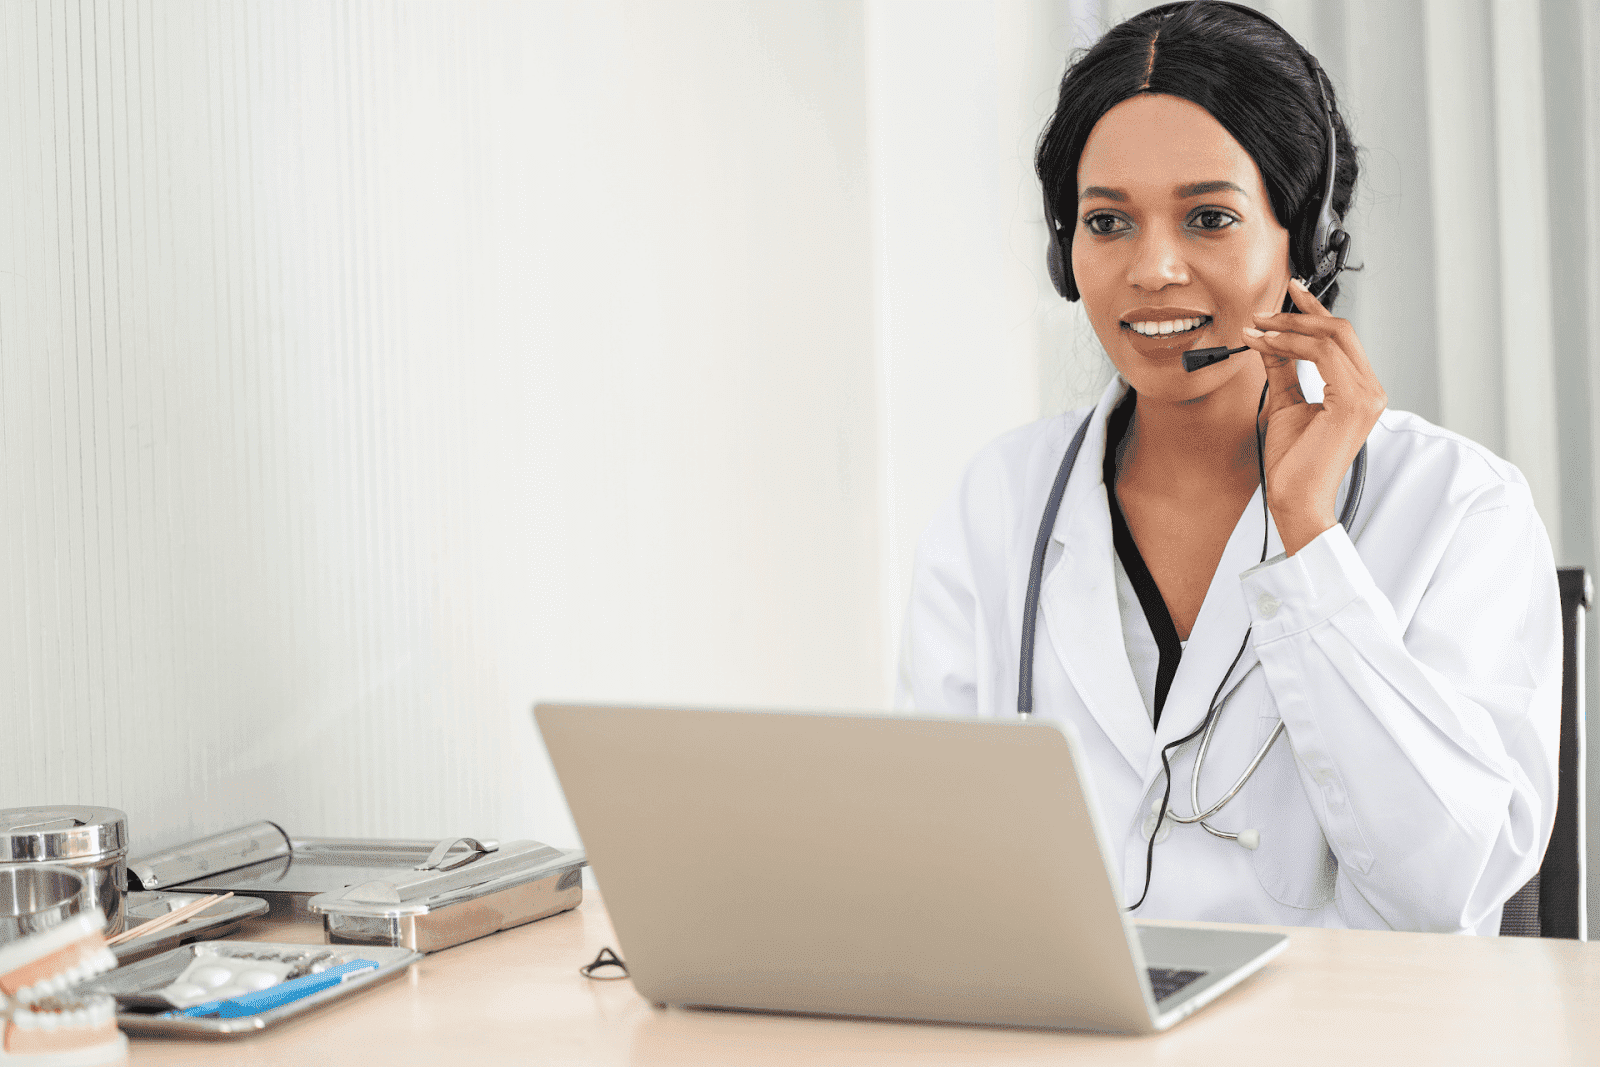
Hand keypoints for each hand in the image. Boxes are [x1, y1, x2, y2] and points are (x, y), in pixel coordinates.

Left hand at [1242, 278, 1385, 554]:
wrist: (1295, 499)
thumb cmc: (1293, 464)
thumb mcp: (1285, 404)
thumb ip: (1283, 370)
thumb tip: (1268, 340)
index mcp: (1360, 391)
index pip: (1341, 338)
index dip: (1314, 311)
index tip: (1289, 293)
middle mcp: (1371, 390)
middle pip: (1340, 330)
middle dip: (1298, 315)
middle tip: (1262, 311)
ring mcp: (1367, 396)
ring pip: (1331, 337)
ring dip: (1288, 328)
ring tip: (1256, 329)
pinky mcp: (1353, 402)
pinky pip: (1321, 355)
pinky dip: (1289, 344)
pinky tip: (1264, 344)